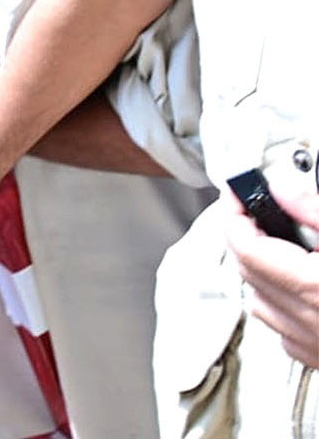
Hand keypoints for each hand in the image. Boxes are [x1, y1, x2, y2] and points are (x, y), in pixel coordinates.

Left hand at [228, 183, 318, 367]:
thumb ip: (312, 212)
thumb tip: (279, 188)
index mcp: (312, 287)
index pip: (244, 245)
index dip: (235, 214)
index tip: (237, 194)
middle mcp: (305, 319)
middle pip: (247, 269)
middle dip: (246, 236)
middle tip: (260, 212)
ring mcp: (308, 343)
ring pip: (258, 299)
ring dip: (260, 270)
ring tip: (283, 247)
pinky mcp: (315, 357)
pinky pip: (277, 325)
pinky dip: (277, 301)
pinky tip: (299, 287)